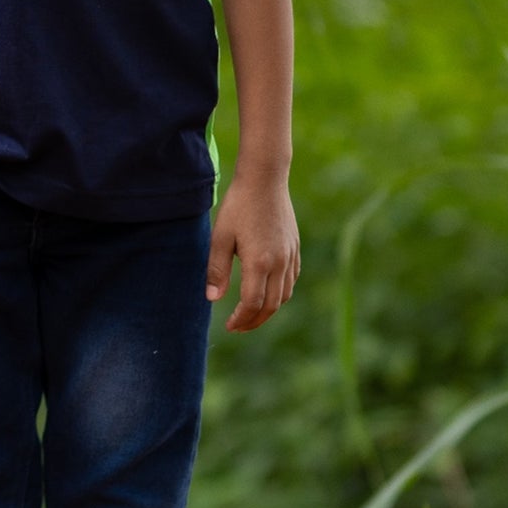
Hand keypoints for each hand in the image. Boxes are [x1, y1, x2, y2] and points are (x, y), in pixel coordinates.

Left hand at [205, 174, 299, 331]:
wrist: (265, 180)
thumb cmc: (238, 206)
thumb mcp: (220, 237)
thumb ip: (216, 270)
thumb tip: (213, 299)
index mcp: (259, 262)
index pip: (252, 304)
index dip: (241, 319)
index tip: (229, 326)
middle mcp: (280, 263)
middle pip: (271, 305)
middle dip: (254, 321)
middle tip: (238, 327)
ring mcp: (290, 255)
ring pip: (284, 295)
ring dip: (268, 310)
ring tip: (251, 315)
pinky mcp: (295, 248)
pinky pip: (291, 280)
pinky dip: (280, 293)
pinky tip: (267, 293)